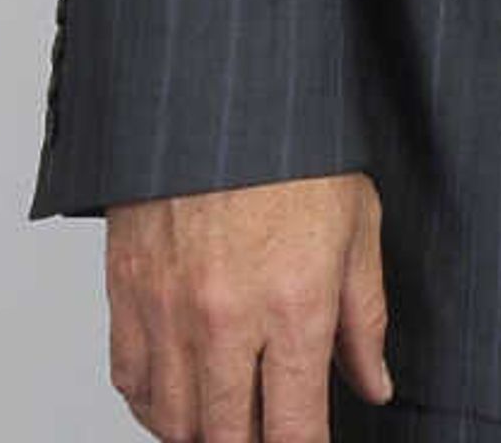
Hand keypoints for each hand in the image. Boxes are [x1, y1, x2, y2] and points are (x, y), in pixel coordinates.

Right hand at [103, 172, 390, 442]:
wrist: (223, 92)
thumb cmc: (299, 150)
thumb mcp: (358, 226)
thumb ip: (365, 319)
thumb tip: (373, 385)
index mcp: (294, 304)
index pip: (294, 430)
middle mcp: (226, 318)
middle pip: (227, 438)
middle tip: (272, 428)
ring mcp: (169, 309)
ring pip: (174, 422)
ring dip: (204, 430)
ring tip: (233, 413)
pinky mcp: (127, 291)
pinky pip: (130, 382)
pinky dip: (154, 403)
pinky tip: (184, 391)